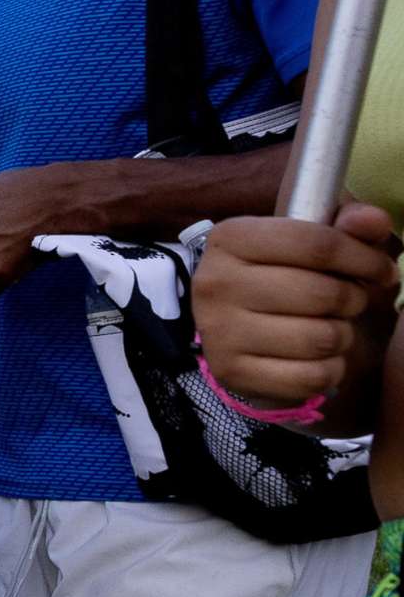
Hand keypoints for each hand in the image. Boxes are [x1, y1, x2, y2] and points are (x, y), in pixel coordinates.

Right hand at [196, 205, 397, 406]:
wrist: (236, 331)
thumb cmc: (282, 277)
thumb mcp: (307, 242)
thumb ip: (348, 225)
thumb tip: (373, 220)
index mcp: (229, 238)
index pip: (317, 244)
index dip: (364, 258)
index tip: (383, 271)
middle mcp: (214, 282)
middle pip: (322, 294)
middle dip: (352, 300)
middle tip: (348, 301)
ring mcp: (219, 331)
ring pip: (321, 339)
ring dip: (341, 336)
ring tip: (328, 328)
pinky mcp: (232, 372)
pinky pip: (311, 376)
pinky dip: (329, 370)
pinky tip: (316, 357)